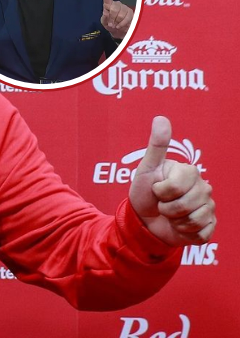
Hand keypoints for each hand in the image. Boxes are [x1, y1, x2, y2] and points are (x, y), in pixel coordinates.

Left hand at [101, 0, 132, 38]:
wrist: (118, 31)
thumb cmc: (110, 25)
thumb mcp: (104, 23)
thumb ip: (104, 18)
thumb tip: (106, 13)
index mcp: (108, 5)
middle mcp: (116, 4)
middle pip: (114, 10)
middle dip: (111, 19)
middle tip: (110, 24)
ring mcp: (124, 7)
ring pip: (120, 15)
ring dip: (116, 22)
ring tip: (115, 25)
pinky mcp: (130, 12)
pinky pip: (126, 18)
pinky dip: (122, 24)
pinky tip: (119, 26)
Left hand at [129, 117, 215, 246]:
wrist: (143, 219)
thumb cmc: (144, 191)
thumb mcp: (146, 168)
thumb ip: (156, 145)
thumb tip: (161, 118)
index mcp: (189, 172)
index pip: (175, 187)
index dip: (160, 192)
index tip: (156, 189)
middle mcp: (204, 188)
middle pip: (185, 205)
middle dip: (166, 208)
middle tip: (162, 204)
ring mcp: (209, 207)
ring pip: (193, 220)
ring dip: (174, 221)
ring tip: (170, 215)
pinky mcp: (209, 226)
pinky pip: (200, 234)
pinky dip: (185, 233)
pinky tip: (179, 226)